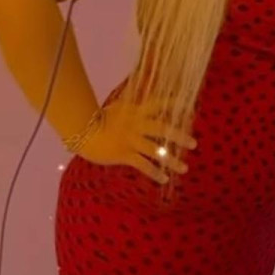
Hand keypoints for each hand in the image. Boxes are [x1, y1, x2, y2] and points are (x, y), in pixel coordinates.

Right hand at [79, 98, 196, 184]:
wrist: (80, 131)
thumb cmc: (97, 119)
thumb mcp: (118, 107)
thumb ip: (133, 105)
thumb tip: (143, 95)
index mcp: (136, 110)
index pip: (159, 104)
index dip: (175, 106)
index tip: (191, 109)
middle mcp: (136, 124)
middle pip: (163, 129)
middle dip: (179, 136)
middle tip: (194, 143)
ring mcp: (131, 139)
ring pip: (156, 150)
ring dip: (172, 160)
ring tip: (184, 168)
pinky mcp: (124, 154)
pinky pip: (143, 165)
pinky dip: (155, 173)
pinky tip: (164, 179)